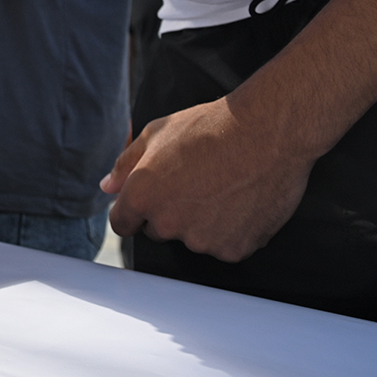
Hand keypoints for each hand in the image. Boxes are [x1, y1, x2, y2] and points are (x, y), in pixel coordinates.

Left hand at [101, 96, 315, 261]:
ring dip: (202, 222)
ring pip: (193, 239)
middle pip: (158, 231)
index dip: (133, 210)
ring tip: (222, 187)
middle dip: (170, 212)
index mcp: (143, 196)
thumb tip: (108, 186)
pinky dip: (231, 230)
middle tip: (195, 182)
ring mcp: (202, 241)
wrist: (267, 133)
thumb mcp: (157, 133)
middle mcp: (168, 224)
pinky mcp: (234, 249)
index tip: (150, 200)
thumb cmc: (212, 127)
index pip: (122, 223)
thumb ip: (126, 164)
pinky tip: (240, 201)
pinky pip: (225, 246)